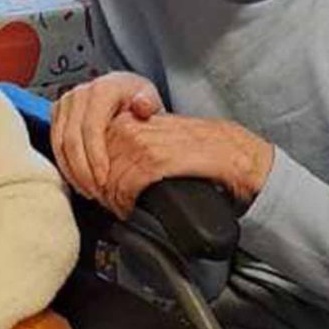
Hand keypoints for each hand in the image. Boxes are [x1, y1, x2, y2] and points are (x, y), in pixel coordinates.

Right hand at [51, 71, 163, 199]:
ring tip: (88, 191)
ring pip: (59, 144)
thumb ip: (147, 103)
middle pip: (72, 139)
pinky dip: (66, 165)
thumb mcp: (149, 98)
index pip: (92, 128)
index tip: (104, 180)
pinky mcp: (57, 114)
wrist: (122, 90)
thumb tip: (142, 106)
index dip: (95, 157)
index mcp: (101, 90)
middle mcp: (78, 95)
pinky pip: (55, 144)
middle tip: (95, 192)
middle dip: (82, 170)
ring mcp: (65, 104)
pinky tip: (79, 180)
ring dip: (72, 171)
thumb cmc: (136, 97)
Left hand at [93, 113, 275, 218]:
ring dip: (110, 197)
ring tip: (119, 207)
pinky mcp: (156, 163)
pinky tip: (130, 209)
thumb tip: (110, 158)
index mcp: (135, 119)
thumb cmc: (203, 148)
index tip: (99, 185)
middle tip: (107, 201)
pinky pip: (125, 186)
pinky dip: (124, 202)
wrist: (235, 155)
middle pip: (97, 161)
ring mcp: (144, 143)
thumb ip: (136, 139)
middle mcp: (135, 127)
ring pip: (108, 175)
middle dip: (99, 186)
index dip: (93, 169)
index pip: (95, 144)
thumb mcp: (163, 135)